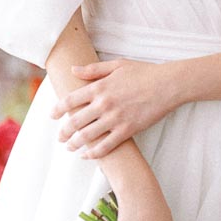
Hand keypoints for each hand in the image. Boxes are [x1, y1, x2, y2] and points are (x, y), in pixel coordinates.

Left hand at [50, 58, 182, 159]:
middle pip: (75, 122)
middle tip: (60, 138)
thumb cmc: (144, 72)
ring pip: (87, 136)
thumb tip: (73, 70)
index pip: (70, 100)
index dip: (58, 109)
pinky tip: (87, 156)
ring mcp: (115, 119)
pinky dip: (93, 154)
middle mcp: (103, 104)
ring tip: (69, 148)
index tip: (52, 116)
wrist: (167, 85)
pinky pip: (105, 146)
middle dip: (64, 132)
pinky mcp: (127, 131)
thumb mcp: (117, 65)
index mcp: (99, 87)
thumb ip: (93, 69)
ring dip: (74, 144)